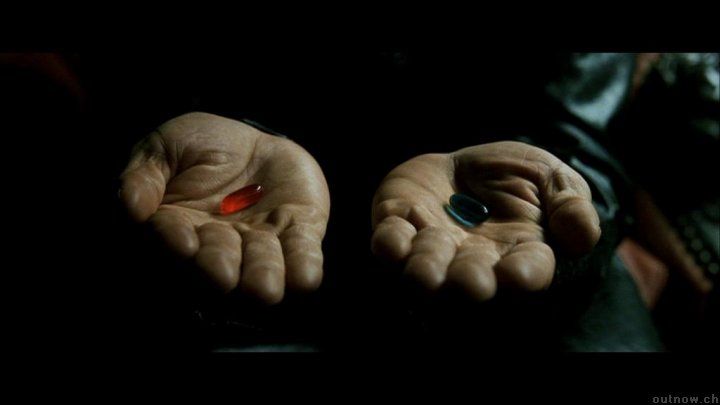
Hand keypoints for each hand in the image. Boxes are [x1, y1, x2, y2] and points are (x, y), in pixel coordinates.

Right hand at [119, 112, 329, 303]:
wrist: (254, 141)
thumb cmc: (200, 146)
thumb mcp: (165, 147)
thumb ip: (144, 174)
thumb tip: (130, 207)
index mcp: (179, 229)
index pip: (170, 241)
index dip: (175, 244)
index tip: (183, 242)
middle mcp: (220, 248)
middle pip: (215, 267)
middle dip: (219, 268)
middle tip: (223, 274)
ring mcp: (261, 244)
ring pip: (261, 270)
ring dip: (262, 276)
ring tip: (263, 287)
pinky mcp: (300, 233)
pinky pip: (303, 255)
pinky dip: (304, 267)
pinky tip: (305, 277)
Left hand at [371, 141, 600, 300]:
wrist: (468, 165)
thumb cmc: (516, 178)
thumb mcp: (553, 180)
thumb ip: (571, 205)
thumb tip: (582, 236)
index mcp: (519, 252)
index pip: (527, 271)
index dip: (523, 275)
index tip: (518, 275)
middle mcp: (473, 259)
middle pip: (470, 279)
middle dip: (468, 281)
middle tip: (470, 281)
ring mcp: (432, 247)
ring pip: (425, 268)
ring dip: (425, 268)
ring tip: (426, 270)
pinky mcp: (398, 225)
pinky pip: (389, 241)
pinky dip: (389, 242)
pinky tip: (392, 237)